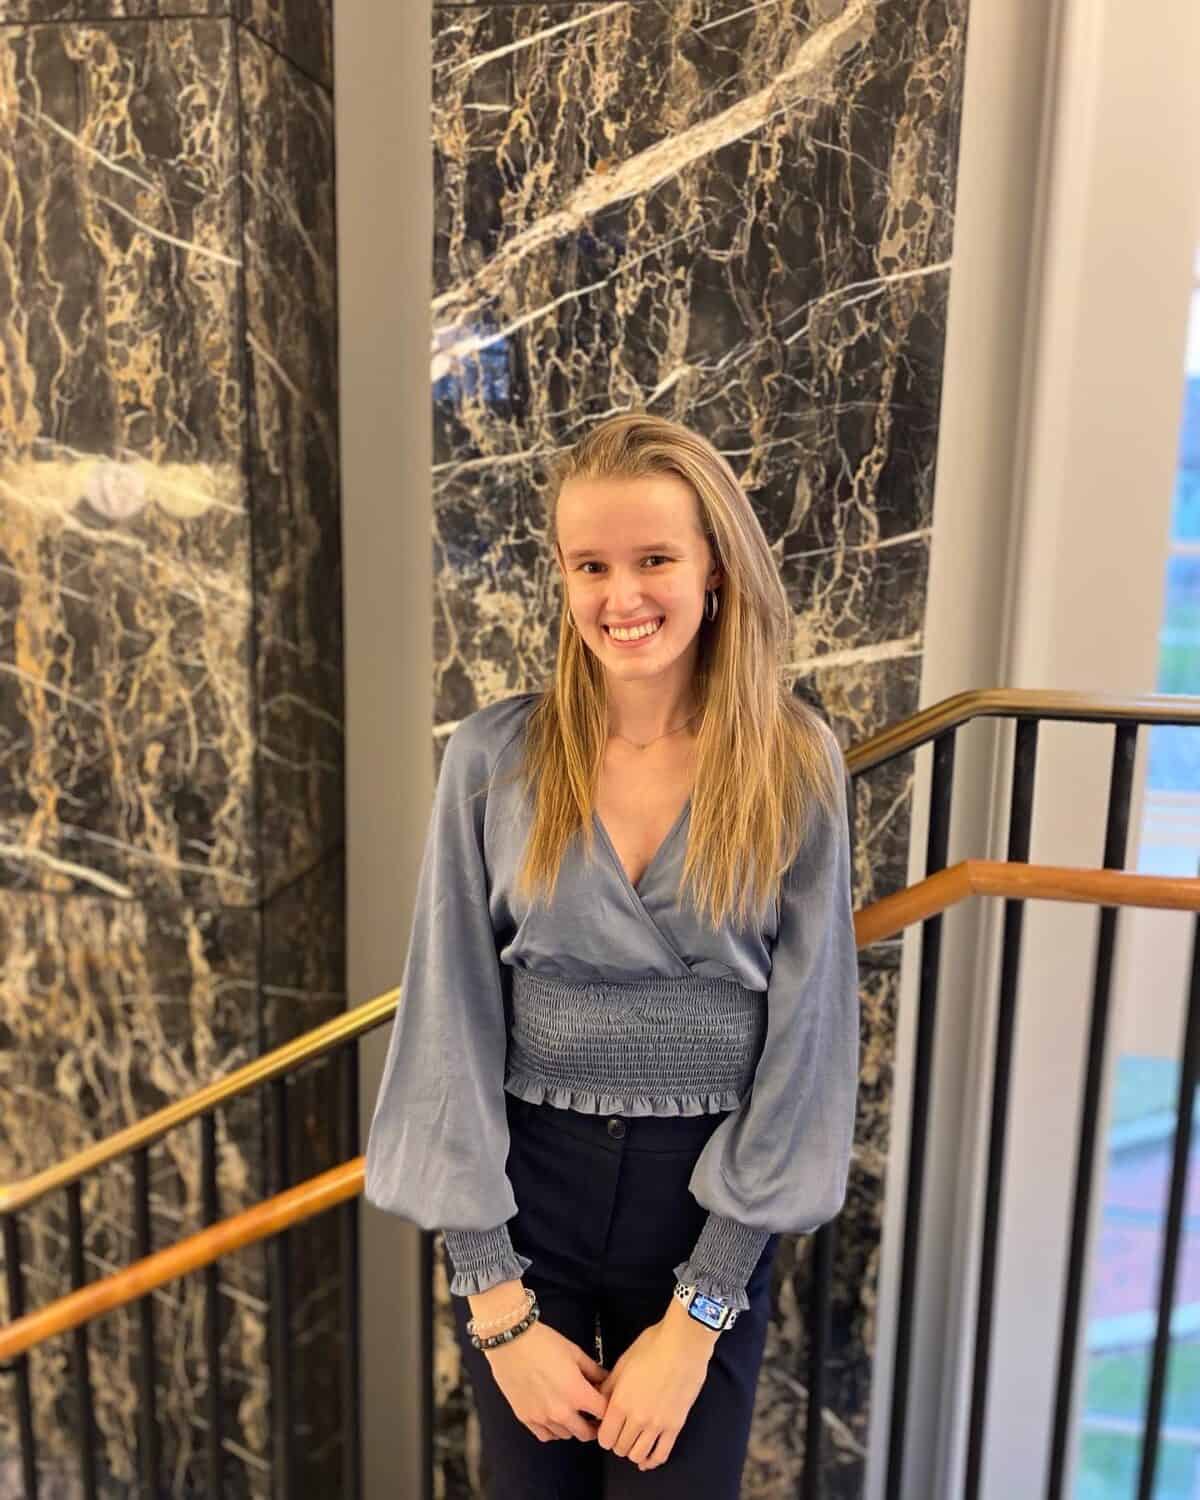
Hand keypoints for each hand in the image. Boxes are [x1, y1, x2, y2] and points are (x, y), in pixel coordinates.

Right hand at [484, 1319, 609, 1442]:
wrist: (511, 1341)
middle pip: (586, 1433)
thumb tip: (605, 1379)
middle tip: (593, 1415)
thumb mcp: (575, 1352)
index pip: (603, 1413)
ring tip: (572, 1412)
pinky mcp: (526, 1418)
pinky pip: (545, 1436)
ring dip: (573, 1427)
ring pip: (566, 1435)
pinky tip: (554, 1418)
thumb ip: (593, 1370)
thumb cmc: (541, 1343)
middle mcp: (561, 1410)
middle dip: (594, 1425)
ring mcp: (542, 1417)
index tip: (606, 1406)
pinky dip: (553, 1431)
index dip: (608, 1409)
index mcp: (577, 1393)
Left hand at [596, 1301, 717, 1471]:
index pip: (604, 1437)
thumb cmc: (652, 1347)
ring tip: (633, 1441)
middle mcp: (637, 1418)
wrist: (683, 1344)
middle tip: (620, 1433)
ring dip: (633, 1451)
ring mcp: (657, 1424)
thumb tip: (599, 1400)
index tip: (606, 1430)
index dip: (603, 1436)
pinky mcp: (675, 1425)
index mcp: (620, 1402)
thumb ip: (609, 1386)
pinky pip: (662, 1454)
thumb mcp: (622, 1363)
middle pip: (620, 1448)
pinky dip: (652, 1461)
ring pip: (638, 1454)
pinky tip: (648, 1459)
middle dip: (617, 1443)